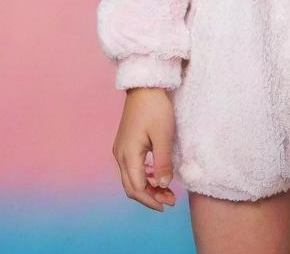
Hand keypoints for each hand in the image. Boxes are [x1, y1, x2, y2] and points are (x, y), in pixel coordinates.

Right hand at [112, 87, 177, 211]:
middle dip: (150, 197)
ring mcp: (121, 149)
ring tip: (166, 190)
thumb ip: (163, 162)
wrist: (144, 86)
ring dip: (148, 187)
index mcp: (128, 155)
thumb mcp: (163, 135)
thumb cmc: (155, 108)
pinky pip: (132, 167)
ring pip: (131, 178)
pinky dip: (145, 176)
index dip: (152, 199)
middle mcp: (120, 155)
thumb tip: (163, 186)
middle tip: (170, 200)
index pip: (137, 188)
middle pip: (131, 186)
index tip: (168, 204)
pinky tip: (158, 175)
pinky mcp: (125, 144)